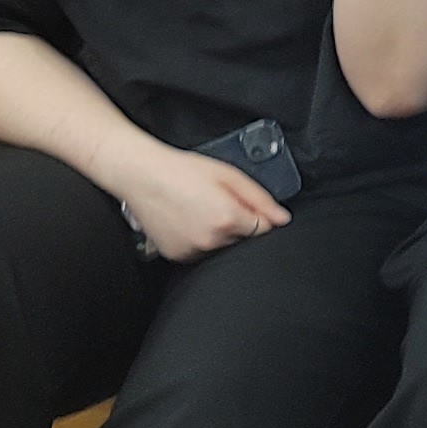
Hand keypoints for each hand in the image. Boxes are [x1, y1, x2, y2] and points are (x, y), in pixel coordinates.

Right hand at [119, 140, 288, 261]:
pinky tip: (188, 220)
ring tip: (199, 209)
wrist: (143, 176)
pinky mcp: (177, 256)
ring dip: (218, 234)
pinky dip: (199, 239)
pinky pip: (200, 251)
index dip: (257, 215)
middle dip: (237, 223)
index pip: (262, 229)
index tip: (245, 205)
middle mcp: (211, 240)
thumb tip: (282, 218)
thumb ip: (260, 199)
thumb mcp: (229, 175)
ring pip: (221, 247)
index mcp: (228, 219)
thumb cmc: (184, 171)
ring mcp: (192, 251)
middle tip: (216, 201)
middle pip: (242, 239)